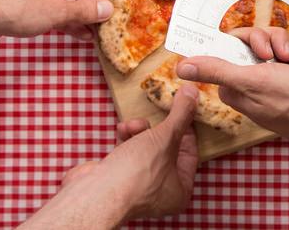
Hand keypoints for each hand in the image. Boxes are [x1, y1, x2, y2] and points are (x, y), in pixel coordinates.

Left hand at [0, 0, 112, 41]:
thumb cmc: (13, 6)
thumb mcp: (57, 10)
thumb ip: (85, 10)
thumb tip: (107, 9)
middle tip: (98, 17)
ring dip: (76, 13)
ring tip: (91, 32)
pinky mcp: (19, 0)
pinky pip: (47, 5)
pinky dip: (61, 17)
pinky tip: (75, 34)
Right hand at [29, 85, 198, 227]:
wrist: (95, 194)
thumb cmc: (137, 172)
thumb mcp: (166, 137)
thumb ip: (181, 114)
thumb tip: (193, 94)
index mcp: (180, 190)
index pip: (190, 152)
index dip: (186, 128)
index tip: (182, 109)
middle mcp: (160, 192)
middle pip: (166, 149)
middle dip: (157, 128)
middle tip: (155, 113)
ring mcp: (137, 186)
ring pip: (145, 148)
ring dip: (139, 131)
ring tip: (131, 126)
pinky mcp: (118, 178)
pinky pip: (128, 153)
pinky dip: (126, 139)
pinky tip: (121, 130)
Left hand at [176, 27, 288, 144]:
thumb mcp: (251, 81)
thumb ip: (216, 71)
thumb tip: (182, 67)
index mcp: (234, 82)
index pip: (234, 42)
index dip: (252, 40)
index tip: (264, 52)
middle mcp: (251, 81)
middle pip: (260, 40)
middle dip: (278, 47)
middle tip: (283, 62)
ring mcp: (274, 80)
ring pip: (282, 45)